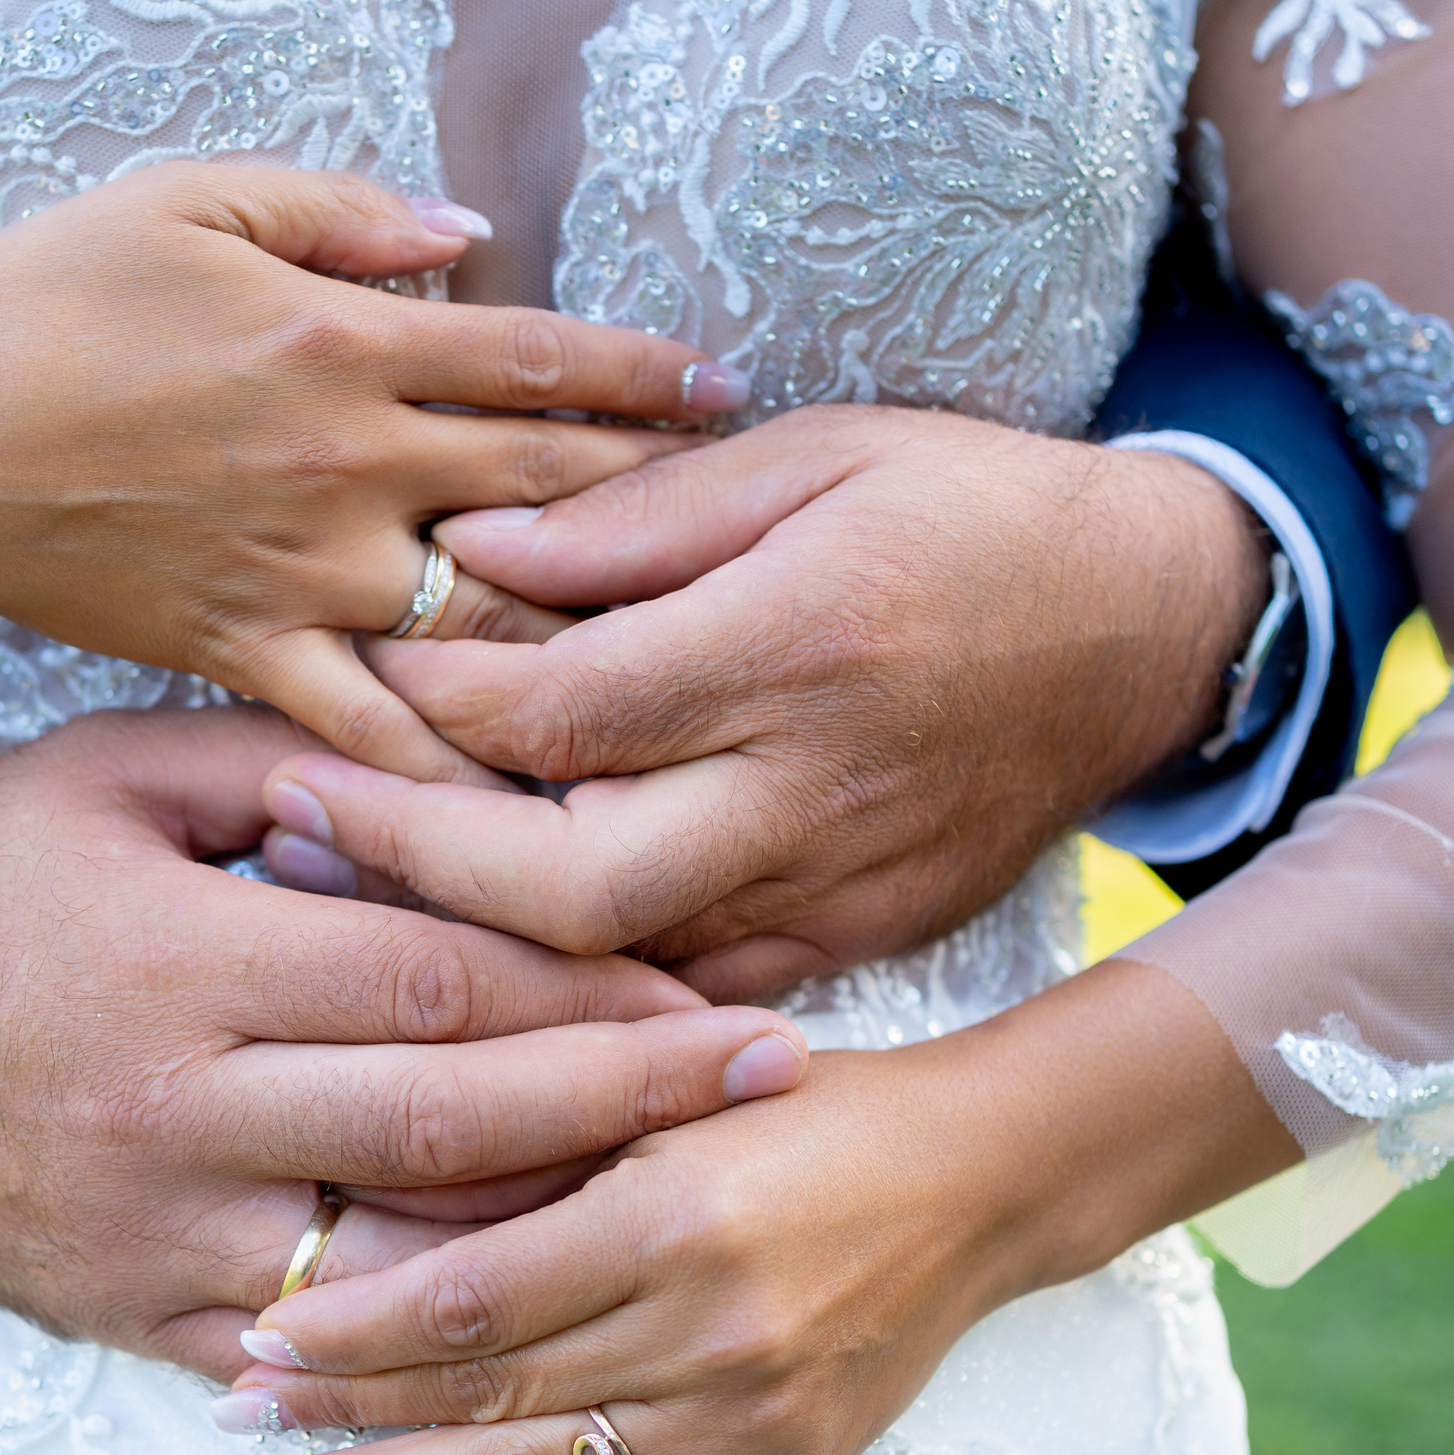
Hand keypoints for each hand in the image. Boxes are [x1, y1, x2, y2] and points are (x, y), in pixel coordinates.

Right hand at [0, 166, 747, 779]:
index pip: (535, 357)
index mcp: (340, 337)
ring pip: (487, 619)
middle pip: (545, 493)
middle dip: (659, 513)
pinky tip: (541, 799)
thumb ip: (342, 211)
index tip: (725, 392)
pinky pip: (376, 724)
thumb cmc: (36, 304)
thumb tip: (472, 238)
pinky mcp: (249, 656)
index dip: (641, 374)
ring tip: (690, 685)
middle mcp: (346, 463)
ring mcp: (303, 573)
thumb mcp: (185, 197)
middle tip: (753, 550)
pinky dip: (459, 759)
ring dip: (590, 645)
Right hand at [0, 705, 807, 1377]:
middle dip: (624, 1105)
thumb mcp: (114, 769)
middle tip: (766, 1083)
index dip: (587, 990)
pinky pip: (298, 1342)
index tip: (710, 986)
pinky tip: (530, 1296)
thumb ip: (291, 763)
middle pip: (444, 1121)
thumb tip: (466, 772)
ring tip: (688, 1190)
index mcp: (175, 956)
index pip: (429, 980)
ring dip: (554, 1227)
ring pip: (395, 1256)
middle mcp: (167, 1107)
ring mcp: (144, 1230)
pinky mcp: (120, 1310)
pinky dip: (418, 1328)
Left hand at [208, 961, 1297, 1454]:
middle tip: (233, 1432)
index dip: (355, 1328)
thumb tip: (372, 1159)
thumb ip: (541, 1126)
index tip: (258, 1337)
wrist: (980, 1176)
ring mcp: (742, 1421)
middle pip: (483, 1396)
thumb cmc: (813, 1103)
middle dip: (341, 1421)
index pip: (472, 1297)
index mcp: (672, 1216)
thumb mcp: (677, 1082)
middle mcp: (706, 1331)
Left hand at [258, 406, 1267, 995]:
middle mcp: (815, 789)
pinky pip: (690, 997)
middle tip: (300, 809)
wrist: (1153, 631)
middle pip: (571, 886)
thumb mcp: (816, 457)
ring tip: (350, 884)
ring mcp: (840, 888)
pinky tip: (488, 947)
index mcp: (801, 643)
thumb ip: (638, 517)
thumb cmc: (974, 513)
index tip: (343, 671)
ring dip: (475, 938)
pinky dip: (580, 983)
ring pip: (621, 970)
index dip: (428, 702)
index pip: (560, 712)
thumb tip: (470, 552)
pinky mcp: (855, 943)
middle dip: (415, 859)